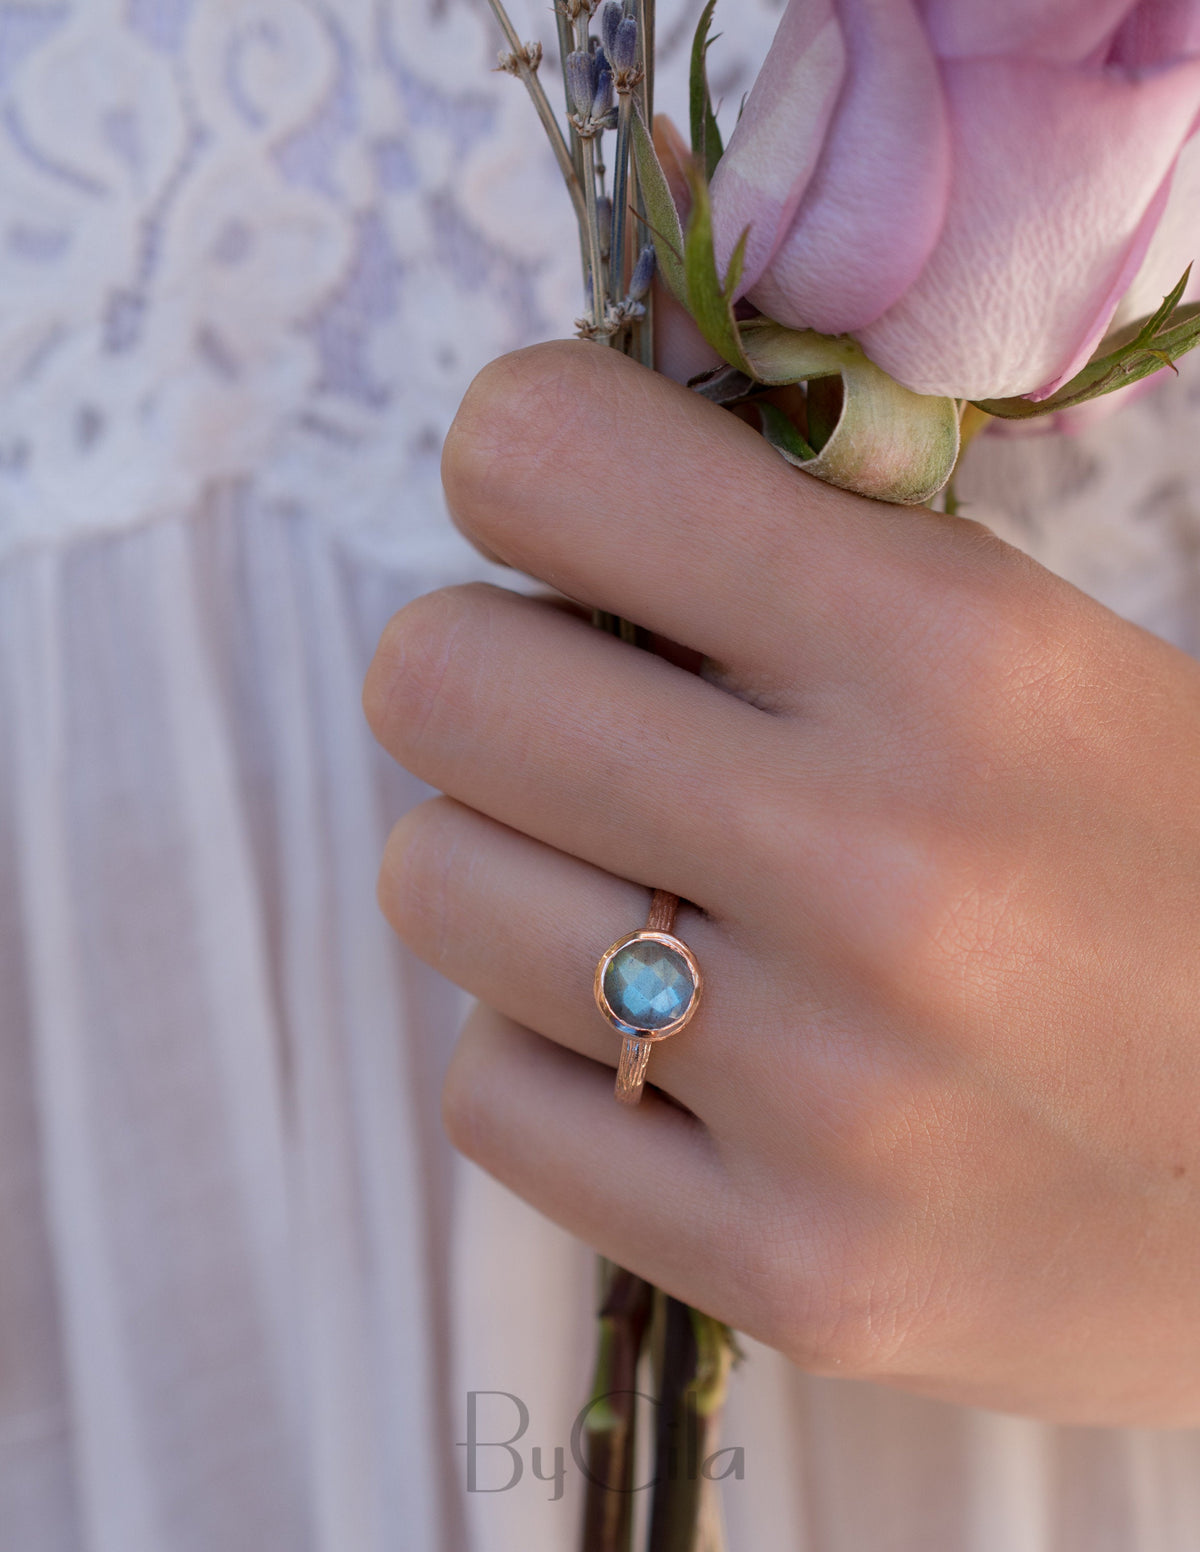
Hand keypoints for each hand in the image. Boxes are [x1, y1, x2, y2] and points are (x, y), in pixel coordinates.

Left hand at [364, 340, 1199, 1425]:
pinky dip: (555, 1056)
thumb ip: (794, 556)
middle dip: (491, 681)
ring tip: (650, 901)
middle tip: (593, 726)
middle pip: (433, 680)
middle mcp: (875, 865)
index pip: (540, 454)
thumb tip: (536, 480)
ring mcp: (826, 1094)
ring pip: (435, 883)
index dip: (523, 471)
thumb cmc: (1160, 862)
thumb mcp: (1034, 653)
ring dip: (515, 870)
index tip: (568, 528)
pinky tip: (675, 1055)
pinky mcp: (789, 1270)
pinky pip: (492, 1093)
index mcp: (950, 652)